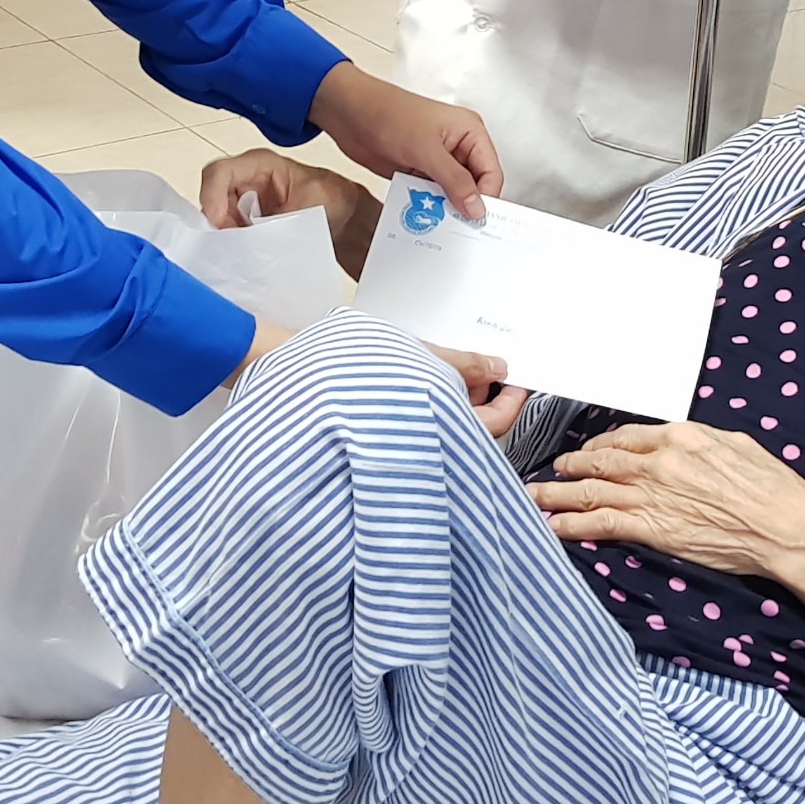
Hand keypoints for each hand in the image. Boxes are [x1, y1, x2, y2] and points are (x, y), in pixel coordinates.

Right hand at [200, 147, 381, 278]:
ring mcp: (244, 205)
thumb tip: (254, 238)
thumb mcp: (310, 203)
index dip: (211, 196)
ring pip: (216, 222)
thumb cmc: (334, 199)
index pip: (220, 172)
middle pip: (211, 199)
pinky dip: (235, 249)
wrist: (348, 219)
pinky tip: (249, 258)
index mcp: (260, 164)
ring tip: (245, 254)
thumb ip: (280, 218)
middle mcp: (245, 182)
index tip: (217, 222)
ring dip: (225, 239)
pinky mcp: (246, 226)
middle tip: (231, 247)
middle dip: (217, 225)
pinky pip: (229, 236)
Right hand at [227, 323, 524, 439]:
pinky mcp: (383, 433)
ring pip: (445, 427)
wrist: (286, 376)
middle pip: (472, 432)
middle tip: (481, 361)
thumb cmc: (344, 369)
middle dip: (482, 397)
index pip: (495, 427)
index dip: (512, 400)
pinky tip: (424, 374)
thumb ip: (460, 363)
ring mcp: (402, 443)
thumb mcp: (413, 355)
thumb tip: (500, 367)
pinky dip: (430, 401)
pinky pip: (420, 422)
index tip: (519, 376)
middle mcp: (421, 448)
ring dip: (455, 398)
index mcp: (435, 434)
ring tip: (450, 361)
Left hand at [308, 62, 500, 219]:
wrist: (348, 113)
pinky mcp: (419, 170)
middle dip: (467, 206)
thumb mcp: (427, 150)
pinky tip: (422, 217)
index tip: (475, 222)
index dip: (486, 198)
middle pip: (475, 185)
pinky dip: (428, 207)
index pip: (491, 172)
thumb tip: (477, 208)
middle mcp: (459, 146)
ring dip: (445, 208)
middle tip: (458, 229)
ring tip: (438, 224)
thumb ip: (455, 181)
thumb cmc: (388, 114)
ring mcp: (438, 160)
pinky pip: (432, 195)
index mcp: (470, 131)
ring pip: (453, 194)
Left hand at [530, 421, 804, 589]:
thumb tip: (686, 443)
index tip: (590, 452)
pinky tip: (553, 526)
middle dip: (572, 465)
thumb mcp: (737, 445)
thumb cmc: (773, 487)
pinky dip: (573, 525)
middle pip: (600, 461)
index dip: (602, 446)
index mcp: (679, 436)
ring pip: (591, 490)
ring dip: (557, 493)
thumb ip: (702, 442)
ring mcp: (652, 496)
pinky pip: (602, 524)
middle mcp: (658, 462)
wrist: (786, 526)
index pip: (626, 438)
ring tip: (534, 495)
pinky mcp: (654, 529)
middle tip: (554, 468)